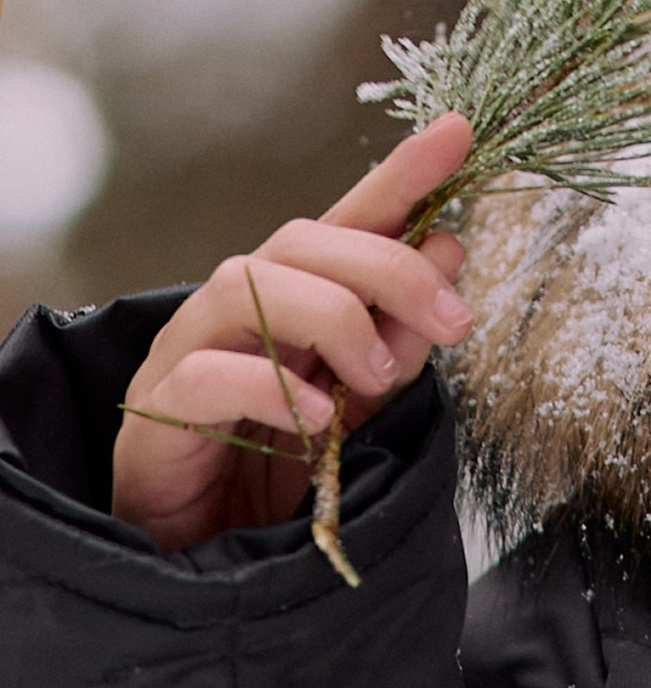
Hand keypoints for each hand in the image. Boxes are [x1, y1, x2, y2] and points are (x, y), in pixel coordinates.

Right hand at [112, 115, 474, 554]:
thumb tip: (448, 253)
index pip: (347, 218)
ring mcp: (186, 353)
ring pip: (246, 284)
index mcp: (290, 294)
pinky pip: (205, 375)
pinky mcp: (155, 413)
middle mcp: (233, 308)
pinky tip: (317, 416)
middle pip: (300, 240)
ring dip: (333, 320)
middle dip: (388, 267)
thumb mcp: (360, 399)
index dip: (399, 175)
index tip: (457, 132)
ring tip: (377, 379)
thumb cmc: (276, 466)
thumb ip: (400, 333)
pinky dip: (270, 387)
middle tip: (452, 319)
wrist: (202, 554)